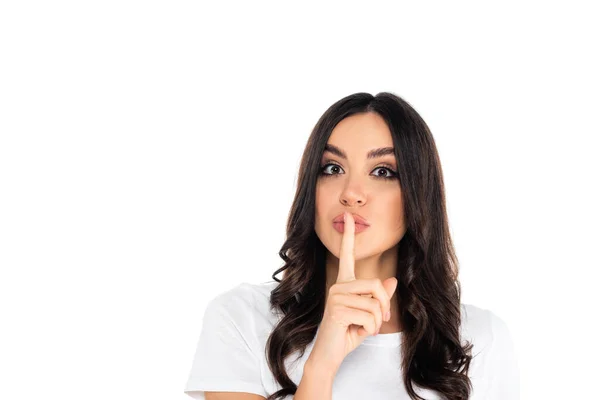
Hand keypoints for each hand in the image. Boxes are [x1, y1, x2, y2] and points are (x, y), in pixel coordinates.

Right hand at [307, 212, 397, 375]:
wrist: (329, 354)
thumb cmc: (347, 333)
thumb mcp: (369, 315)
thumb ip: (379, 297)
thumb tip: (391, 280)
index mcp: (344, 283)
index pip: (347, 255)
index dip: (349, 236)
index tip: (348, 217)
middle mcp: (338, 286)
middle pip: (376, 285)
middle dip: (384, 307)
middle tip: (379, 322)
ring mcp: (335, 296)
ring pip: (375, 304)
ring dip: (376, 322)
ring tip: (363, 329)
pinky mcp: (336, 310)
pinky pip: (369, 317)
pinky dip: (369, 329)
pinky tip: (355, 333)